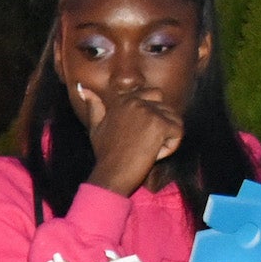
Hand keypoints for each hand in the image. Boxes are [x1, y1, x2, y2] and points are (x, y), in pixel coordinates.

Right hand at [70, 81, 183, 196]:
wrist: (112, 173)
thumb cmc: (105, 153)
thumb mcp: (95, 127)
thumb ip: (93, 106)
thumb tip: (82, 88)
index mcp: (123, 100)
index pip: (153, 96)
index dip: (150, 117)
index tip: (136, 135)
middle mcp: (136, 101)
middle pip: (166, 108)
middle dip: (162, 125)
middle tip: (143, 143)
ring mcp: (149, 112)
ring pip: (174, 120)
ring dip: (166, 138)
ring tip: (147, 149)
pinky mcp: (161, 125)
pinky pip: (178, 133)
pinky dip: (170, 147)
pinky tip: (153, 154)